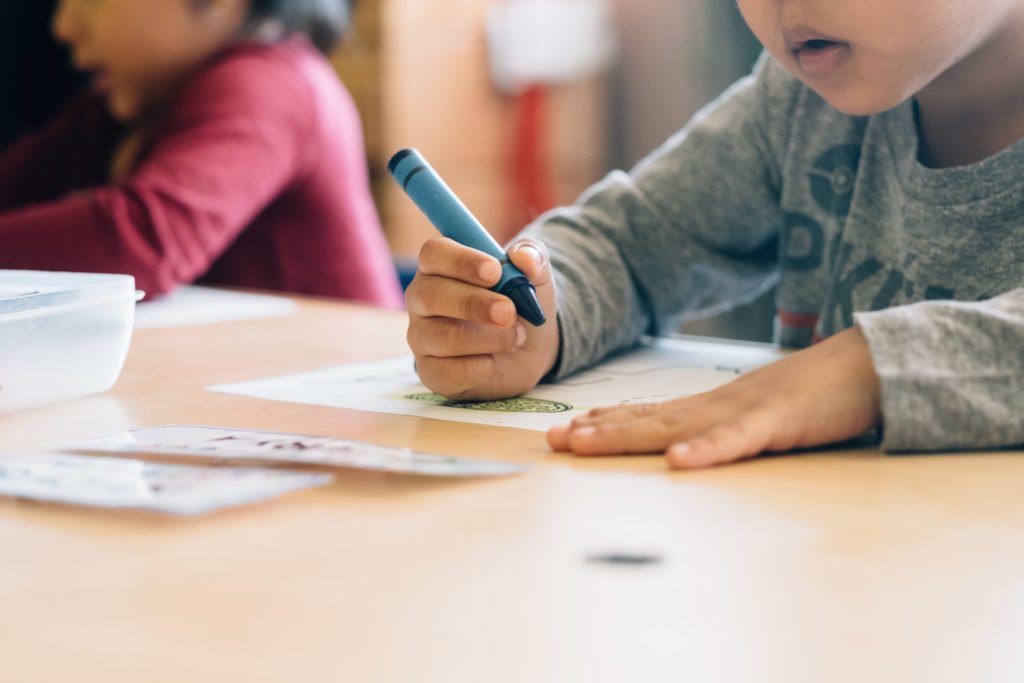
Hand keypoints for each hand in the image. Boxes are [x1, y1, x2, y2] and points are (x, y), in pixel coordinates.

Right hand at [405, 236, 560, 399]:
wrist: (529, 350)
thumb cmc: (520, 303)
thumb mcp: (534, 275)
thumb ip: (532, 256)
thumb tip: (524, 256)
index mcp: (441, 266)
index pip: (434, 253)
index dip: (462, 261)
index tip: (495, 271)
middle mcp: (423, 299)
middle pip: (430, 294)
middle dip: (473, 304)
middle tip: (509, 312)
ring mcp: (422, 337)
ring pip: (441, 336)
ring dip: (487, 338)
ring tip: (516, 337)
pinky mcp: (431, 372)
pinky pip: (447, 372)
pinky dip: (480, 368)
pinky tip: (493, 362)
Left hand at [547, 327, 881, 468]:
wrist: (872, 363)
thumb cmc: (819, 394)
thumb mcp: (763, 413)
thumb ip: (729, 428)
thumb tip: (693, 447)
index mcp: (716, 406)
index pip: (652, 414)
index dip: (607, 422)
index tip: (567, 431)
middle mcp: (720, 404)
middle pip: (649, 419)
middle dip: (598, 430)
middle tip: (552, 440)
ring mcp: (747, 410)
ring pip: (676, 426)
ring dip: (627, 435)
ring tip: (583, 442)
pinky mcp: (780, 422)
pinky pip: (738, 440)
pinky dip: (707, 451)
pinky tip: (676, 462)